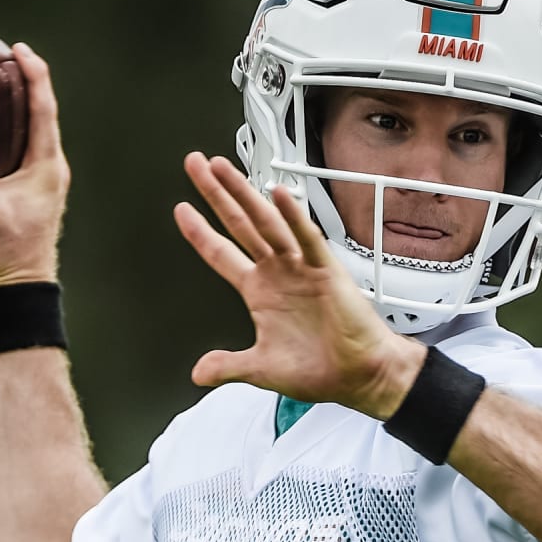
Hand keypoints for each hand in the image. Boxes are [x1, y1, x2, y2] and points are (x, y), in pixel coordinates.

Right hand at [0, 43, 69, 288]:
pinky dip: (11, 130)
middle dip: (29, 83)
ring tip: (3, 84)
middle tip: (12, 57)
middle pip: (43, 114)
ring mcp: (42, 181)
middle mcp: (50, 169)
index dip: (36, 77)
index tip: (21, 51)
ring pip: (35, 132)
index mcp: (47, 166)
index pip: (44, 110)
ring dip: (22, 106)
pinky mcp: (30, 192)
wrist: (22, 285)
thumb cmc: (12, 252)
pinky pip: (23, 149)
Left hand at [174, 153, 424, 418]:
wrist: (360, 376)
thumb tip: (199, 373)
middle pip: (239, 224)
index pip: (221, 253)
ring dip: (244, 194)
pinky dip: (293, 216)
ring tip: (222, 168)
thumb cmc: (321, 369)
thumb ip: (229, 366)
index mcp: (260, 291)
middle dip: (216, 194)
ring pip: (266, 222)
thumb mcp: (262, 368)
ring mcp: (300, 267)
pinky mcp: (326, 270)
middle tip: (196, 164)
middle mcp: (277, 272)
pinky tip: (279, 195)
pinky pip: (307, 238)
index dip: (199, 232)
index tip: (180, 209)